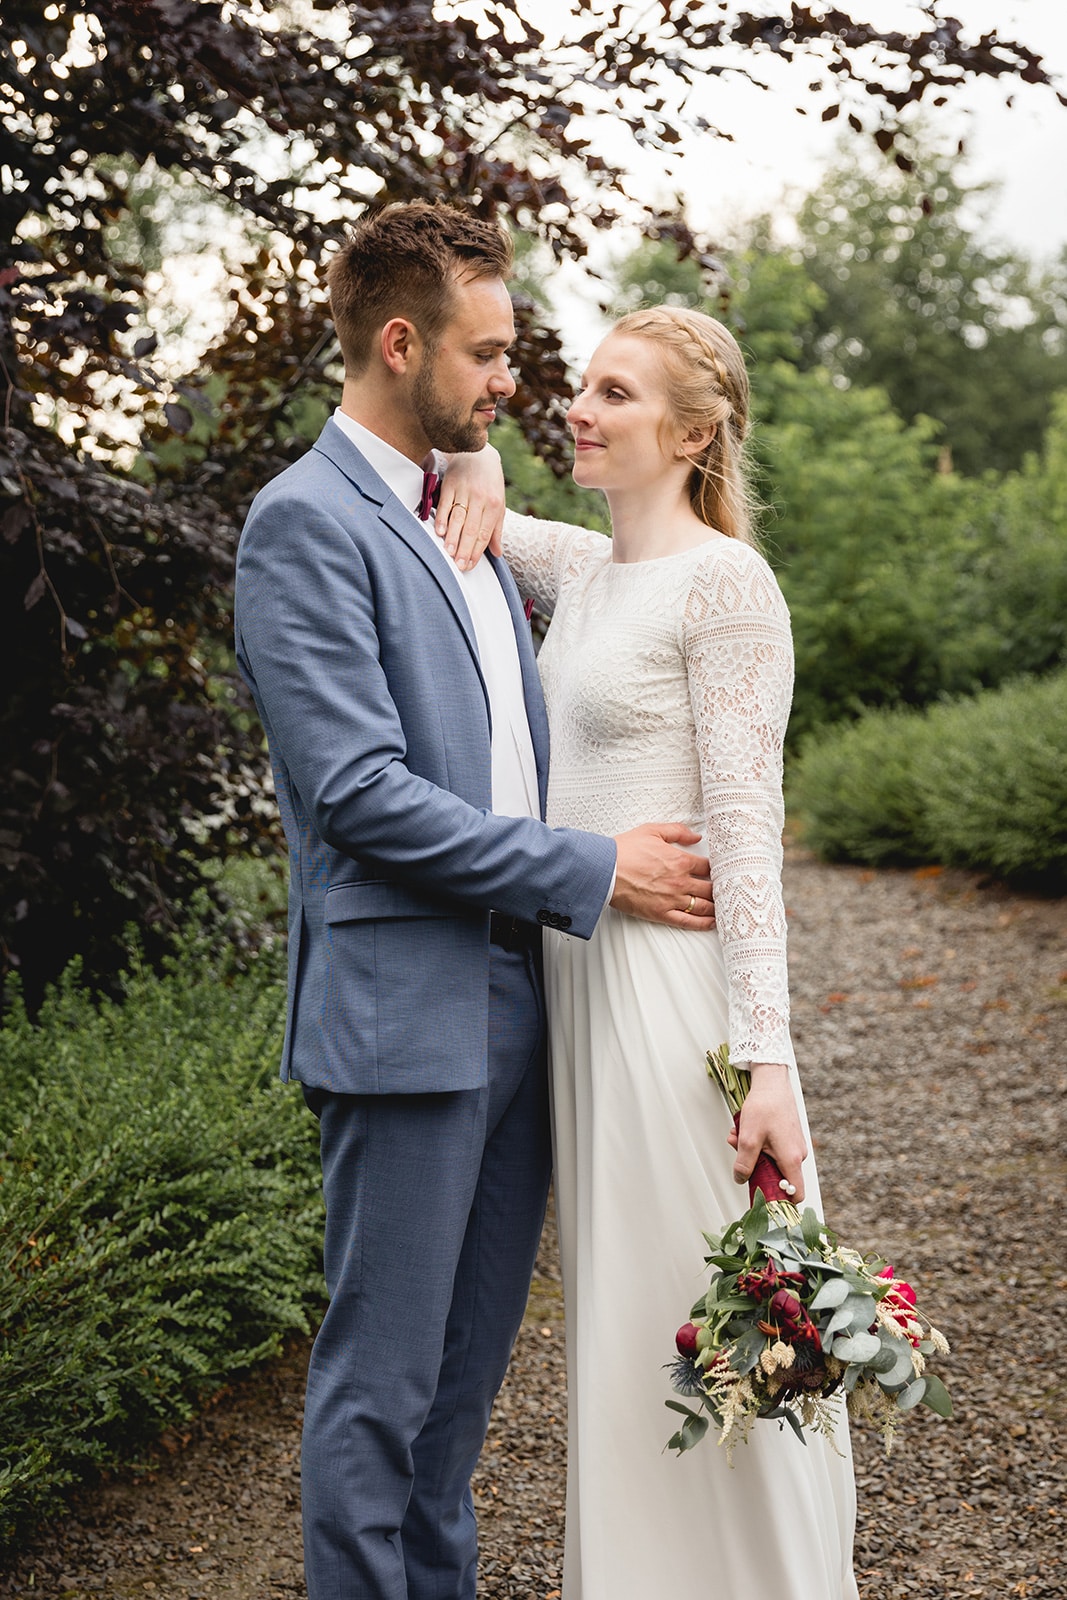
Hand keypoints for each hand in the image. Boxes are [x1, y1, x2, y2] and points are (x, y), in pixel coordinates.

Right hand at [437, 445, 505, 569]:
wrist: (478, 452)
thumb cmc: (490, 482)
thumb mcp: (499, 504)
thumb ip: (496, 529)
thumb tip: (497, 553)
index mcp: (495, 505)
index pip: (484, 533)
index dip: (477, 551)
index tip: (469, 565)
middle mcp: (481, 498)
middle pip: (471, 528)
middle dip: (465, 549)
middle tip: (459, 565)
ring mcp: (465, 490)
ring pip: (458, 517)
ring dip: (453, 537)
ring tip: (449, 553)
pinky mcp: (450, 484)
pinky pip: (445, 503)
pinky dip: (442, 518)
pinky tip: (440, 531)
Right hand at [610, 823, 714, 928]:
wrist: (604, 870)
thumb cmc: (625, 851)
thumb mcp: (652, 830)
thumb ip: (677, 831)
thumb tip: (696, 836)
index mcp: (681, 860)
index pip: (709, 867)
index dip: (718, 869)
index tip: (721, 871)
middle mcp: (681, 881)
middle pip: (711, 888)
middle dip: (720, 889)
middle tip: (727, 890)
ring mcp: (673, 899)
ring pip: (704, 906)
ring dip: (717, 907)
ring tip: (724, 907)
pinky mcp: (662, 914)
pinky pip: (688, 921)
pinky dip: (704, 923)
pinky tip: (712, 923)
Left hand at [727, 1063, 806, 1201]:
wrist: (772, 1081)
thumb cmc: (764, 1106)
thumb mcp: (748, 1138)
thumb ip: (744, 1164)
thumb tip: (741, 1179)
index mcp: (791, 1159)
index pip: (795, 1193)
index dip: (781, 1201)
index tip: (764, 1199)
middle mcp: (798, 1154)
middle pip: (777, 1176)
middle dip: (755, 1168)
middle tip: (739, 1154)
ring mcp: (794, 1145)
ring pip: (771, 1160)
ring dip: (753, 1152)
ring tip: (738, 1136)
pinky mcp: (789, 1136)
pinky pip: (773, 1148)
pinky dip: (758, 1142)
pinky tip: (745, 1129)